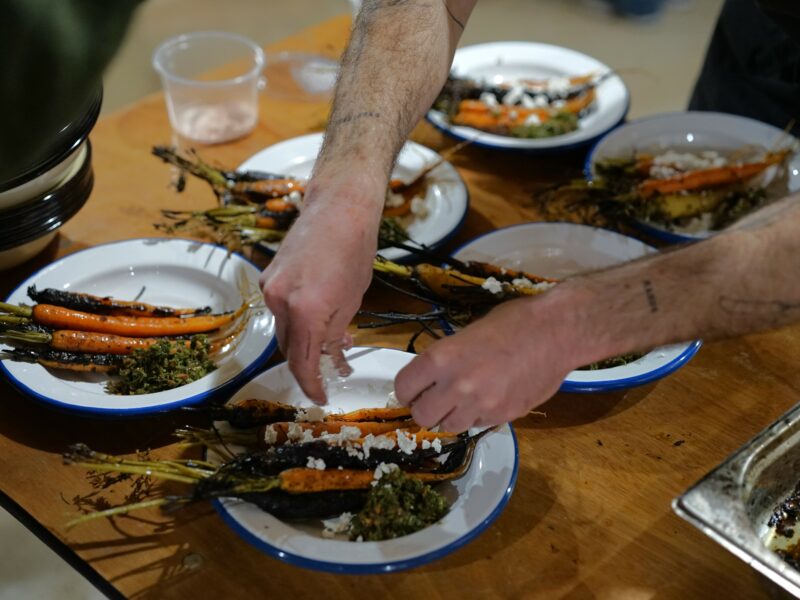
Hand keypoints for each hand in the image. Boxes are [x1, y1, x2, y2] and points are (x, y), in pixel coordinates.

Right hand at [259, 174, 383, 403]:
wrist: (338, 208)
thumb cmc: (354, 250)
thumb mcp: (352, 300)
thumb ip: (336, 332)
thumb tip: (332, 357)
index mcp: (306, 310)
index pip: (302, 362)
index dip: (311, 384)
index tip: (321, 396)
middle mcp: (280, 301)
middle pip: (289, 349)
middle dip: (308, 362)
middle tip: (331, 367)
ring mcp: (270, 287)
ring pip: (283, 329)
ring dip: (302, 339)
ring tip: (331, 336)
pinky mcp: (268, 276)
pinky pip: (279, 308)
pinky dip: (295, 317)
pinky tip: (316, 313)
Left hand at [394, 291, 582, 430]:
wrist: (557, 332)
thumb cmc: (514, 322)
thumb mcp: (468, 332)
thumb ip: (447, 358)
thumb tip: (433, 376)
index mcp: (442, 358)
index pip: (404, 388)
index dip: (407, 390)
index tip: (414, 389)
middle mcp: (456, 386)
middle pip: (422, 416)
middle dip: (426, 408)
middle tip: (436, 398)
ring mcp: (481, 405)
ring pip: (449, 427)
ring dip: (451, 416)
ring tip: (464, 400)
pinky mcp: (503, 416)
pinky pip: (477, 425)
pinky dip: (477, 416)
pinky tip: (489, 397)